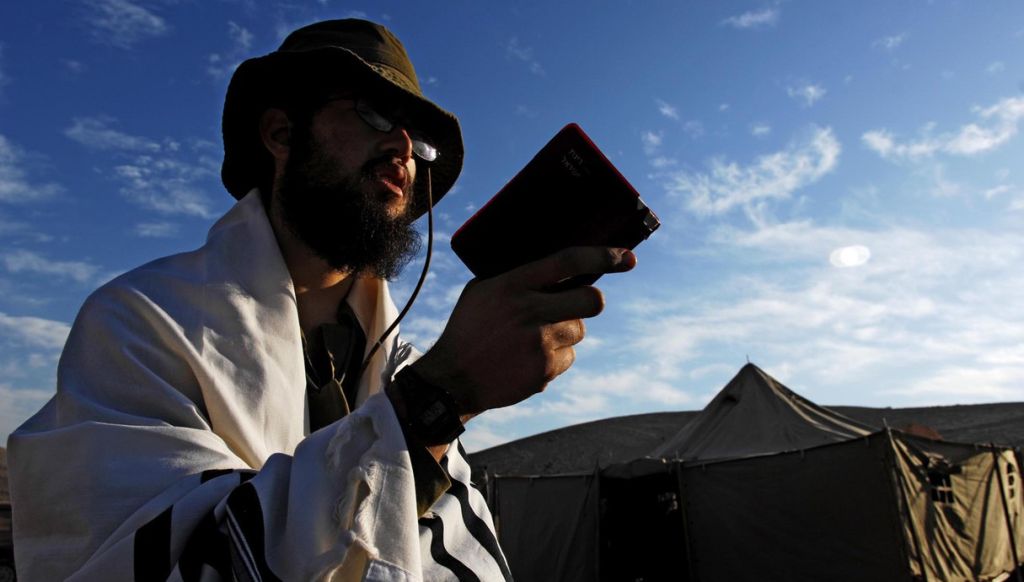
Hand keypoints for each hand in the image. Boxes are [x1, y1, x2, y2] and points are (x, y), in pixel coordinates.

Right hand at [411, 246, 636, 417]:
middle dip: (590, 301)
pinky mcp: (545, 371)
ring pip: (579, 331)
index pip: (569, 262)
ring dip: (564, 332)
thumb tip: (559, 269)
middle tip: (577, 304)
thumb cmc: (468, 327)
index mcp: (513, 284)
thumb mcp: (482, 290)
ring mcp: (539, 344)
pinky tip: (527, 359)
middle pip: (592, 300)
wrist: (452, 379)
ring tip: (532, 338)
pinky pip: (568, 358)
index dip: (603, 256)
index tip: (627, 257)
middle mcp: (529, 311)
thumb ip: (517, 278)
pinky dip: (554, 358)